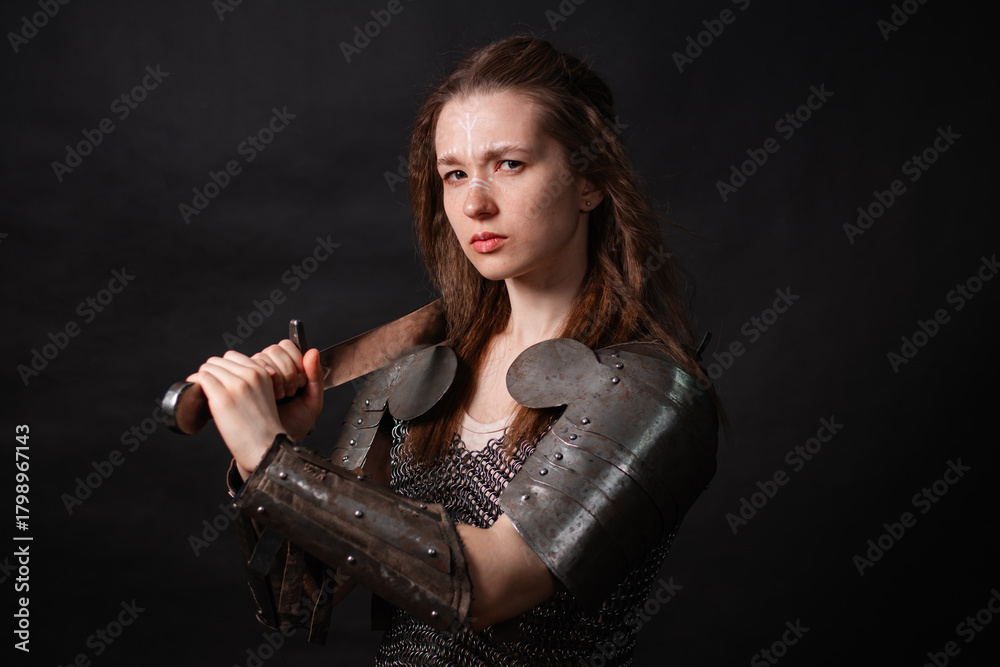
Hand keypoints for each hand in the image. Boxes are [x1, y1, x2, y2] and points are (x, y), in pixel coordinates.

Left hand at [186, 345, 322, 479]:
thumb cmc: (279, 432)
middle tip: (215, 387)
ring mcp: (236, 385)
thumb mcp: (305, 401)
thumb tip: (312, 352)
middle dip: (216, 371)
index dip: (230, 369)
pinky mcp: (222, 397)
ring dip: (205, 376)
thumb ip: (311, 376)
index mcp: (265, 374)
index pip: (236, 357)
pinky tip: (197, 390)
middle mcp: (251, 375)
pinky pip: (201, 377)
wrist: (268, 451)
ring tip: (207, 390)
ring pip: (210, 366)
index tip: (228, 382)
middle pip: (221, 359)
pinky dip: (196, 382)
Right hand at [250, 341, 323, 441]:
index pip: (286, 347)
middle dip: (286, 368)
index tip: (301, 380)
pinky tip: (272, 396)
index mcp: (286, 371)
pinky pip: (246, 369)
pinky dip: (261, 379)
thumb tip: (312, 352)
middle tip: (291, 390)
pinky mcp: (240, 386)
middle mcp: (268, 371)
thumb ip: (316, 377)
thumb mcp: (312, 402)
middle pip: (273, 349)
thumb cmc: (293, 426)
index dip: (294, 359)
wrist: (277, 446)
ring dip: (274, 374)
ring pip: (260, 357)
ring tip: (281, 396)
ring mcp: (253, 378)